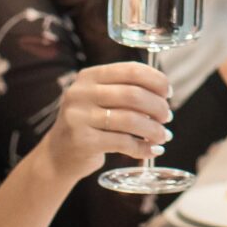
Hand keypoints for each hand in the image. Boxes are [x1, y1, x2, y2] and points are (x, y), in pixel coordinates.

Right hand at [44, 63, 172, 181]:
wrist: (57, 156)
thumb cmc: (89, 124)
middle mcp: (81, 93)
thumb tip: (165, 93)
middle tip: (167, 117)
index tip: (168, 93)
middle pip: (133, 94)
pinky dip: (142, 148)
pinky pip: (123, 143)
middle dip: (158, 107)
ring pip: (130, 120)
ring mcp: (79, 117)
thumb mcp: (99, 99)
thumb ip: (126, 90)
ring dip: (153, 129)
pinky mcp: (82, 141)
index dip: (156, 80)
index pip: (131, 70)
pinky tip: (152, 150)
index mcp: (89, 76)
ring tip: (162, 136)